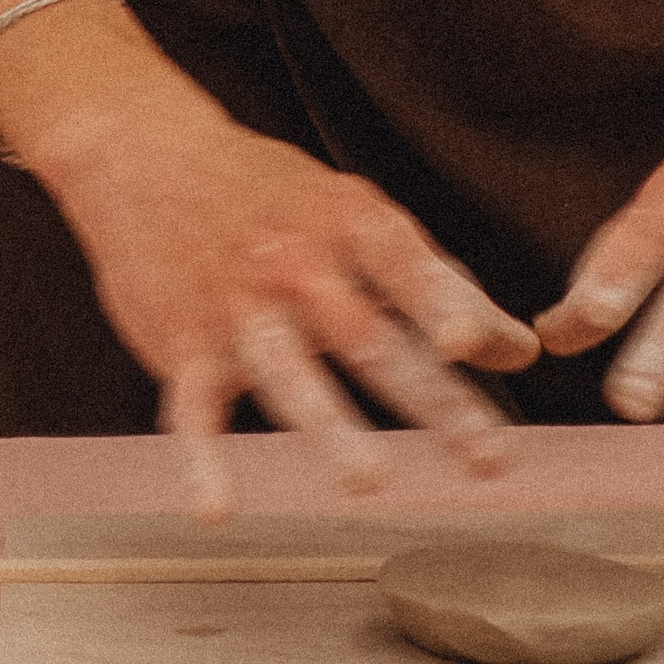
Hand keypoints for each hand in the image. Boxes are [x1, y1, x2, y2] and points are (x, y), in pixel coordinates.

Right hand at [0, 3, 538, 515]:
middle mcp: (294, 264)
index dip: (439, 300)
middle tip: (488, 458)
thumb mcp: (352, 213)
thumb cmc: (270, 193)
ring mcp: (236, 307)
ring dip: (329, 425)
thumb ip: (433, 282)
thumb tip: (519, 348)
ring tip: (369, 480)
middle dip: (430, 398)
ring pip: (286, 371)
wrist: (144, 155)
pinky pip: (191, 409)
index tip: (472, 342)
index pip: (403, 264)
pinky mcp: (181, 345)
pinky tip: (216, 508)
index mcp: (345, 221)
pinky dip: (201, 460)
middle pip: (367, 335)